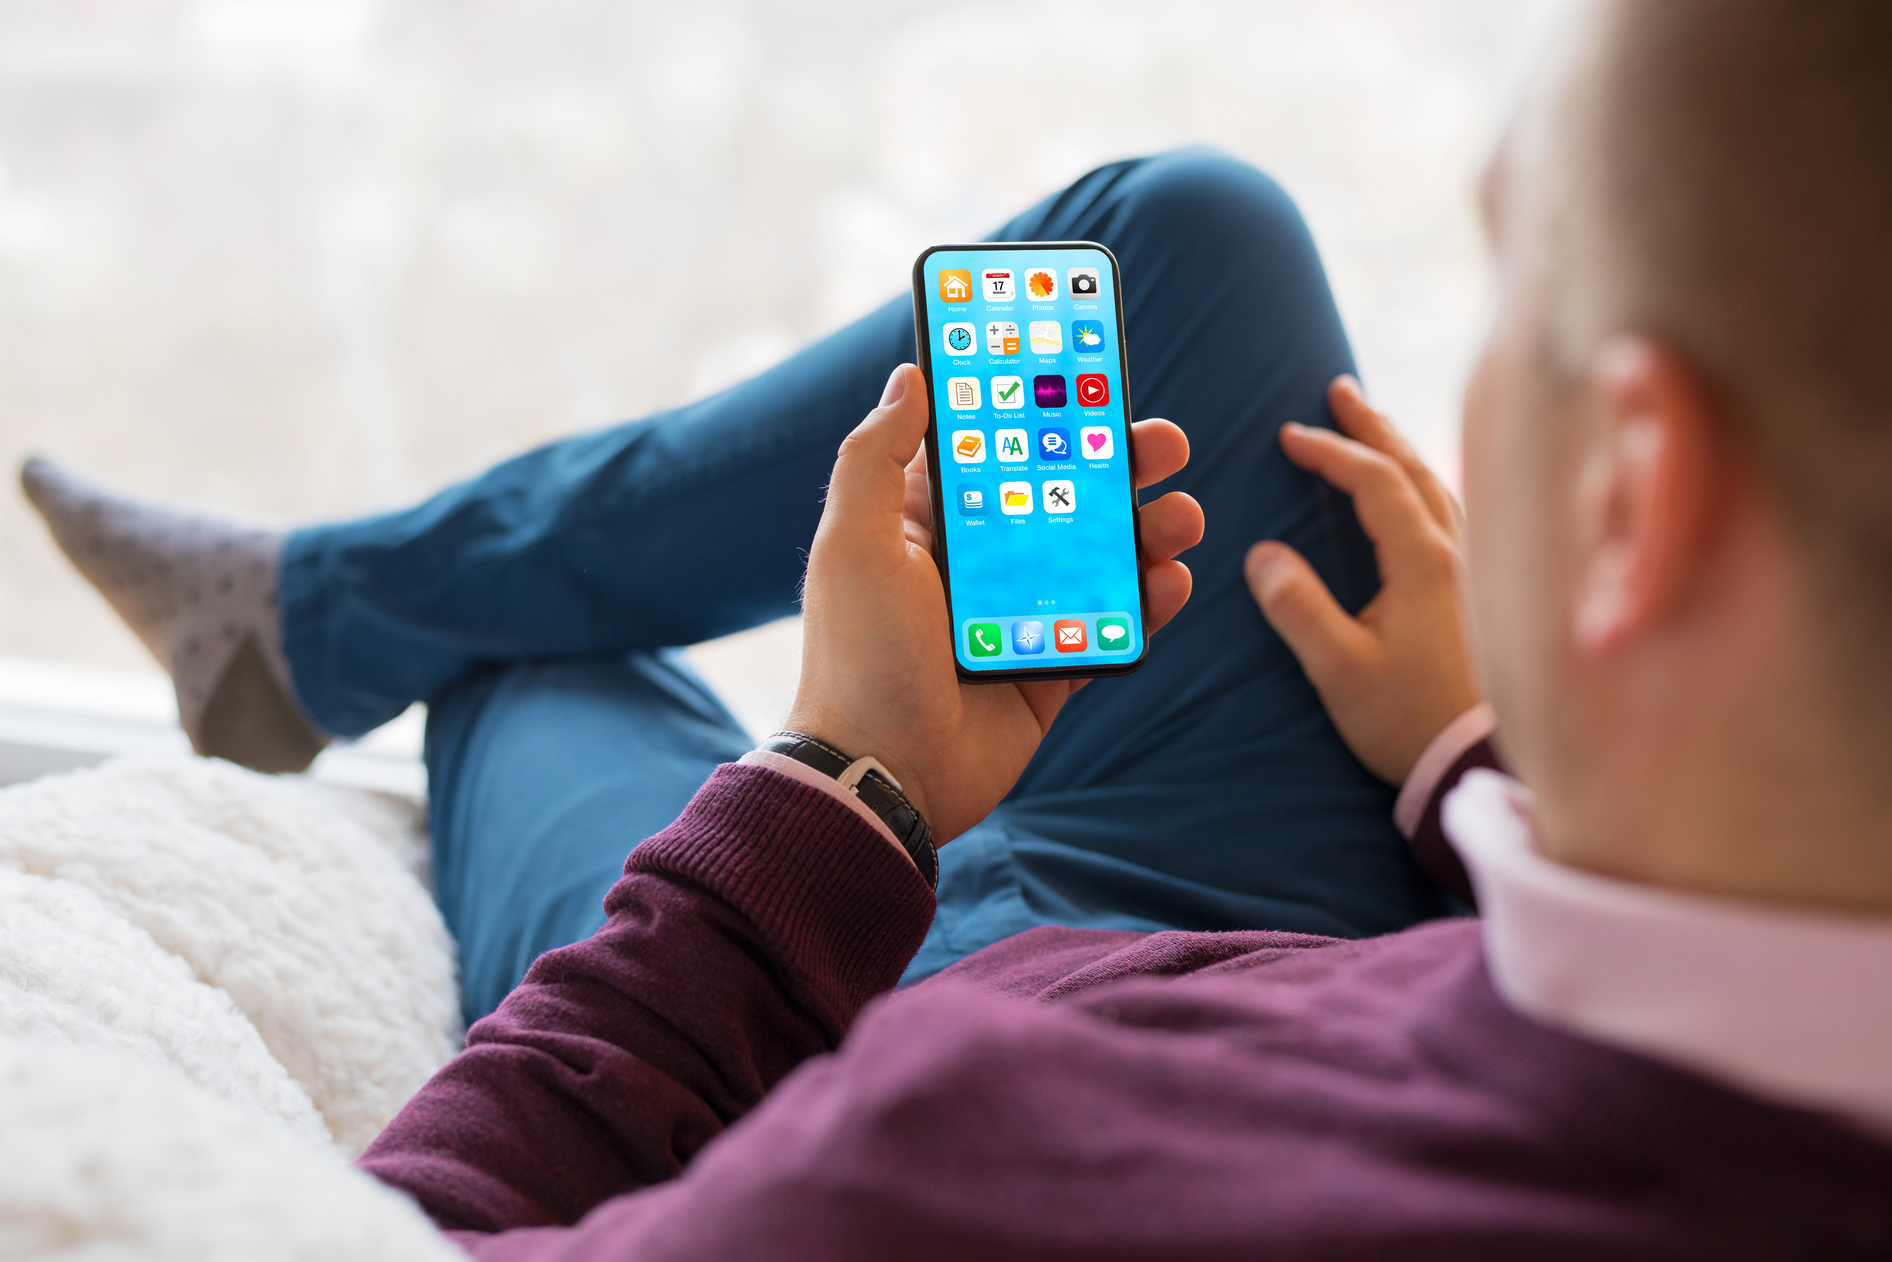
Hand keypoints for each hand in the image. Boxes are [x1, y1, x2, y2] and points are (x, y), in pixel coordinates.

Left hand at [785, 364, 1203, 843]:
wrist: (884, 776)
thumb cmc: (859, 657)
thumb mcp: (852, 543)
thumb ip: (875, 455)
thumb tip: (911, 375)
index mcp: (930, 522)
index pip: (998, 448)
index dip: (1043, 409)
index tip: (1090, 373)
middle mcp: (981, 561)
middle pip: (1068, 494)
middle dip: (1122, 463)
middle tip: (1166, 443)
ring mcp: (1024, 614)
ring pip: (1105, 554)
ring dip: (1151, 529)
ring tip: (1180, 518)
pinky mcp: (1055, 668)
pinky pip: (1116, 623)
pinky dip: (1152, 599)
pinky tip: (1171, 580)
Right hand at [1245, 377, 1481, 784]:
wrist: (1482, 765)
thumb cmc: (1411, 720)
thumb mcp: (1340, 669)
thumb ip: (1298, 609)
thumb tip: (1262, 555)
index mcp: (1423, 561)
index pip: (1373, 482)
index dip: (1330, 452)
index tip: (1288, 436)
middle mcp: (1459, 552)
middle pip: (1414, 469)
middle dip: (1373, 427)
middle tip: (1339, 392)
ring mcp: (1478, 570)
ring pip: (1439, 488)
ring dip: (1401, 451)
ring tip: (1374, 429)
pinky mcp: (1484, 594)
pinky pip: (1453, 513)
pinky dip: (1423, 486)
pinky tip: (1417, 496)